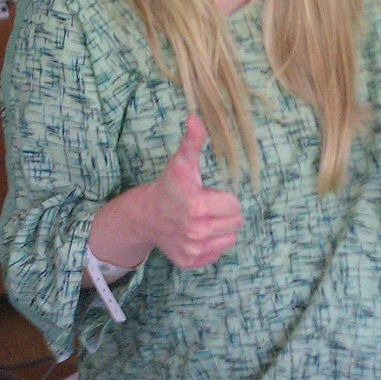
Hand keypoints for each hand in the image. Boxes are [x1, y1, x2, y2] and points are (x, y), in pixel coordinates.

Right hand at [147, 115, 243, 268]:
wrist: (145, 215)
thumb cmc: (169, 187)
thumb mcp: (182, 163)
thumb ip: (192, 141)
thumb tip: (194, 118)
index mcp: (197, 207)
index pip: (234, 206)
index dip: (224, 198)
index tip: (207, 194)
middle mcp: (196, 232)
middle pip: (235, 223)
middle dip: (224, 213)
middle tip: (205, 207)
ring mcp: (192, 249)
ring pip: (229, 239)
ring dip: (221, 229)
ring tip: (202, 220)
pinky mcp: (189, 262)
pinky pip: (217, 254)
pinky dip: (212, 244)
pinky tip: (197, 233)